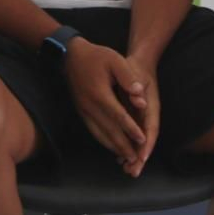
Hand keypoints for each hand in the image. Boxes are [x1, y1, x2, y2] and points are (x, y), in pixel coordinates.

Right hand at [64, 40, 151, 173]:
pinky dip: (103, 140)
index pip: (118, 116)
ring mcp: (83, 110)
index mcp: (100, 94)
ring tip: (126, 157)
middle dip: (123, 146)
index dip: (131, 129)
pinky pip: (93, 130)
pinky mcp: (80, 111)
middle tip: (136, 159)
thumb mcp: (115, 60)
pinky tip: (111, 146)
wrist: (70, 55)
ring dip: (113, 147)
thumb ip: (129, 78)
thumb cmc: (96, 56)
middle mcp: (89, 106)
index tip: (142, 140)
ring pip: (99, 133)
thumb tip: (141, 98)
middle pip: (108, 130)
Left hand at [120, 55, 158, 177]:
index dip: (147, 143)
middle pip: (147, 139)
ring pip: (139, 141)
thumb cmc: (135, 69)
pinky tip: (120, 160)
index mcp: (151, 106)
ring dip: (134, 156)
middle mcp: (148, 115)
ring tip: (127, 171)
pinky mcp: (134, 118)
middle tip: (133, 172)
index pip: (151, 127)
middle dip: (141, 157)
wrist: (137, 64)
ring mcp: (142, 118)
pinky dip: (128, 148)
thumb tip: (140, 101)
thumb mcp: (135, 73)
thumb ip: (136, 86)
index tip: (142, 156)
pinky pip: (132, 136)